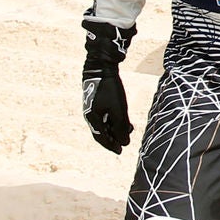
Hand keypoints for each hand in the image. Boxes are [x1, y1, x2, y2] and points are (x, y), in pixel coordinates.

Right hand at [81, 18, 135, 152]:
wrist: (101, 67)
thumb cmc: (109, 89)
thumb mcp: (119, 110)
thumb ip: (121, 127)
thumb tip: (124, 143)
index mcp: (92, 119)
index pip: (101, 138)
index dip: (111, 146)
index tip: (120, 151)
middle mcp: (90, 115)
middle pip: (102, 132)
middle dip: (114, 138)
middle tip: (125, 142)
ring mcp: (92, 107)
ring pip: (104, 123)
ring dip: (116, 128)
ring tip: (129, 129)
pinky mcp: (96, 100)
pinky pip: (104, 115)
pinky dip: (113, 119)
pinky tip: (123, 118)